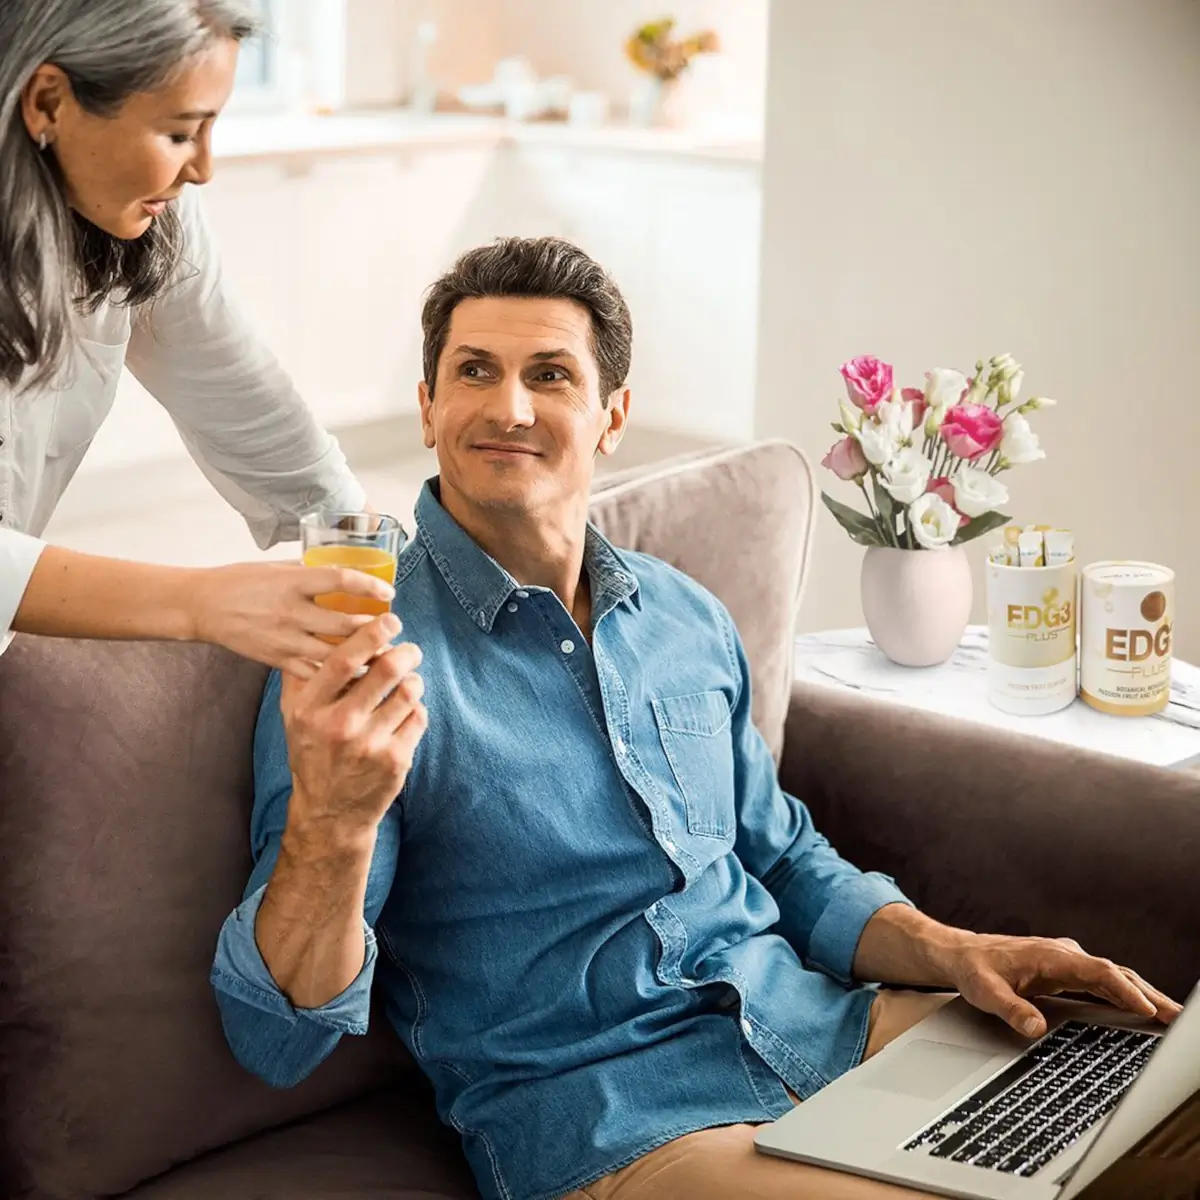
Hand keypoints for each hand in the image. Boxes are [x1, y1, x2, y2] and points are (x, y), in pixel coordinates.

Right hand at [190, 561, 395, 675]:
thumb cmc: (240, 581)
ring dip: (361, 656)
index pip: (340, 580)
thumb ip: (310, 570)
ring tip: (383, 654)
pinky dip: (337, 675)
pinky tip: (355, 675)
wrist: (202, 606)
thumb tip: (344, 568)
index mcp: (292, 581)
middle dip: (374, 629)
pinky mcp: (277, 659)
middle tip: (394, 628)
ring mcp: (284, 639)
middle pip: (343, 625)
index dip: (369, 587)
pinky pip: (314, 672)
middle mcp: (290, 611)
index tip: (388, 593)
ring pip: (333, 654)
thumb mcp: (277, 566)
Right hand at [279, 613, 425, 845]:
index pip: (342, 660)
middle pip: (386, 670)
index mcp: (309, 710)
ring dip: (414, 680)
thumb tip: (314, 633)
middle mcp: (338, 725)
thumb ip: (300, 676)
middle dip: (406, 652)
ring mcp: (369, 744)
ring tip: (409, 682)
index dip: (370, 634)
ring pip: (409, 691)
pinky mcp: (396, 760)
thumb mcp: (293, 717)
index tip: (389, 620)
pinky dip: (416, 709)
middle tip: (410, 650)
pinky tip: (405, 714)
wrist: (329, 812)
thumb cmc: (313, 754)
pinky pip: (419, 716)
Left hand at [947, 932, 1182, 1038]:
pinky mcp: (1067, 970)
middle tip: (1178, 1019)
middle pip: (1116, 972)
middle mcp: (1065, 955)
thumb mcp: (985, 992)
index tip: (1147, 1009)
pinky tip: (1144, 1010)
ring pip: (1114, 976)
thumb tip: (1035, 1027)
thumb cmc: (974, 970)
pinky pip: (1104, 981)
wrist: (962, 954)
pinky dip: (1127, 993)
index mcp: (1050, 956)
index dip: (1124, 990)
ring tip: (1172, 1018)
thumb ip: (1010, 1008)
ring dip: (1144, 994)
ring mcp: (1068, 961)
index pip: (1098, 971)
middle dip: (1149, 995)